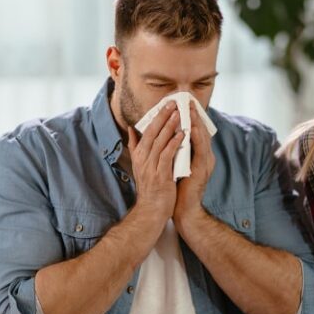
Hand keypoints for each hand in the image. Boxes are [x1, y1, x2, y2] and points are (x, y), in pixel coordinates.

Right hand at [126, 101, 184, 223]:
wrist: (151, 210)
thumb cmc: (150, 188)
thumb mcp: (140, 165)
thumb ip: (136, 147)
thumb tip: (131, 129)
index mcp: (139, 155)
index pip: (146, 131)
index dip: (156, 117)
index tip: (165, 104)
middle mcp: (143, 159)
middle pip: (152, 133)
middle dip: (163, 116)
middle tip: (173, 103)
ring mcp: (151, 167)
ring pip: (160, 142)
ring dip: (170, 126)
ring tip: (179, 113)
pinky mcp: (160, 176)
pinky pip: (167, 156)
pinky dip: (174, 144)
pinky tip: (182, 134)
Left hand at [174, 102, 215, 233]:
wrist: (181, 209)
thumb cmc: (176, 187)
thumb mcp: (172, 164)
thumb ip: (170, 150)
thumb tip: (159, 136)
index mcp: (197, 155)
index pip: (195, 131)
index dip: (190, 117)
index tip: (183, 102)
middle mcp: (204, 157)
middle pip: (201, 131)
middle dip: (195, 115)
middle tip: (188, 99)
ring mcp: (205, 163)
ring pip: (202, 137)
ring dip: (197, 122)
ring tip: (191, 108)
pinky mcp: (202, 169)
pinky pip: (200, 150)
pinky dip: (196, 137)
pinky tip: (191, 128)